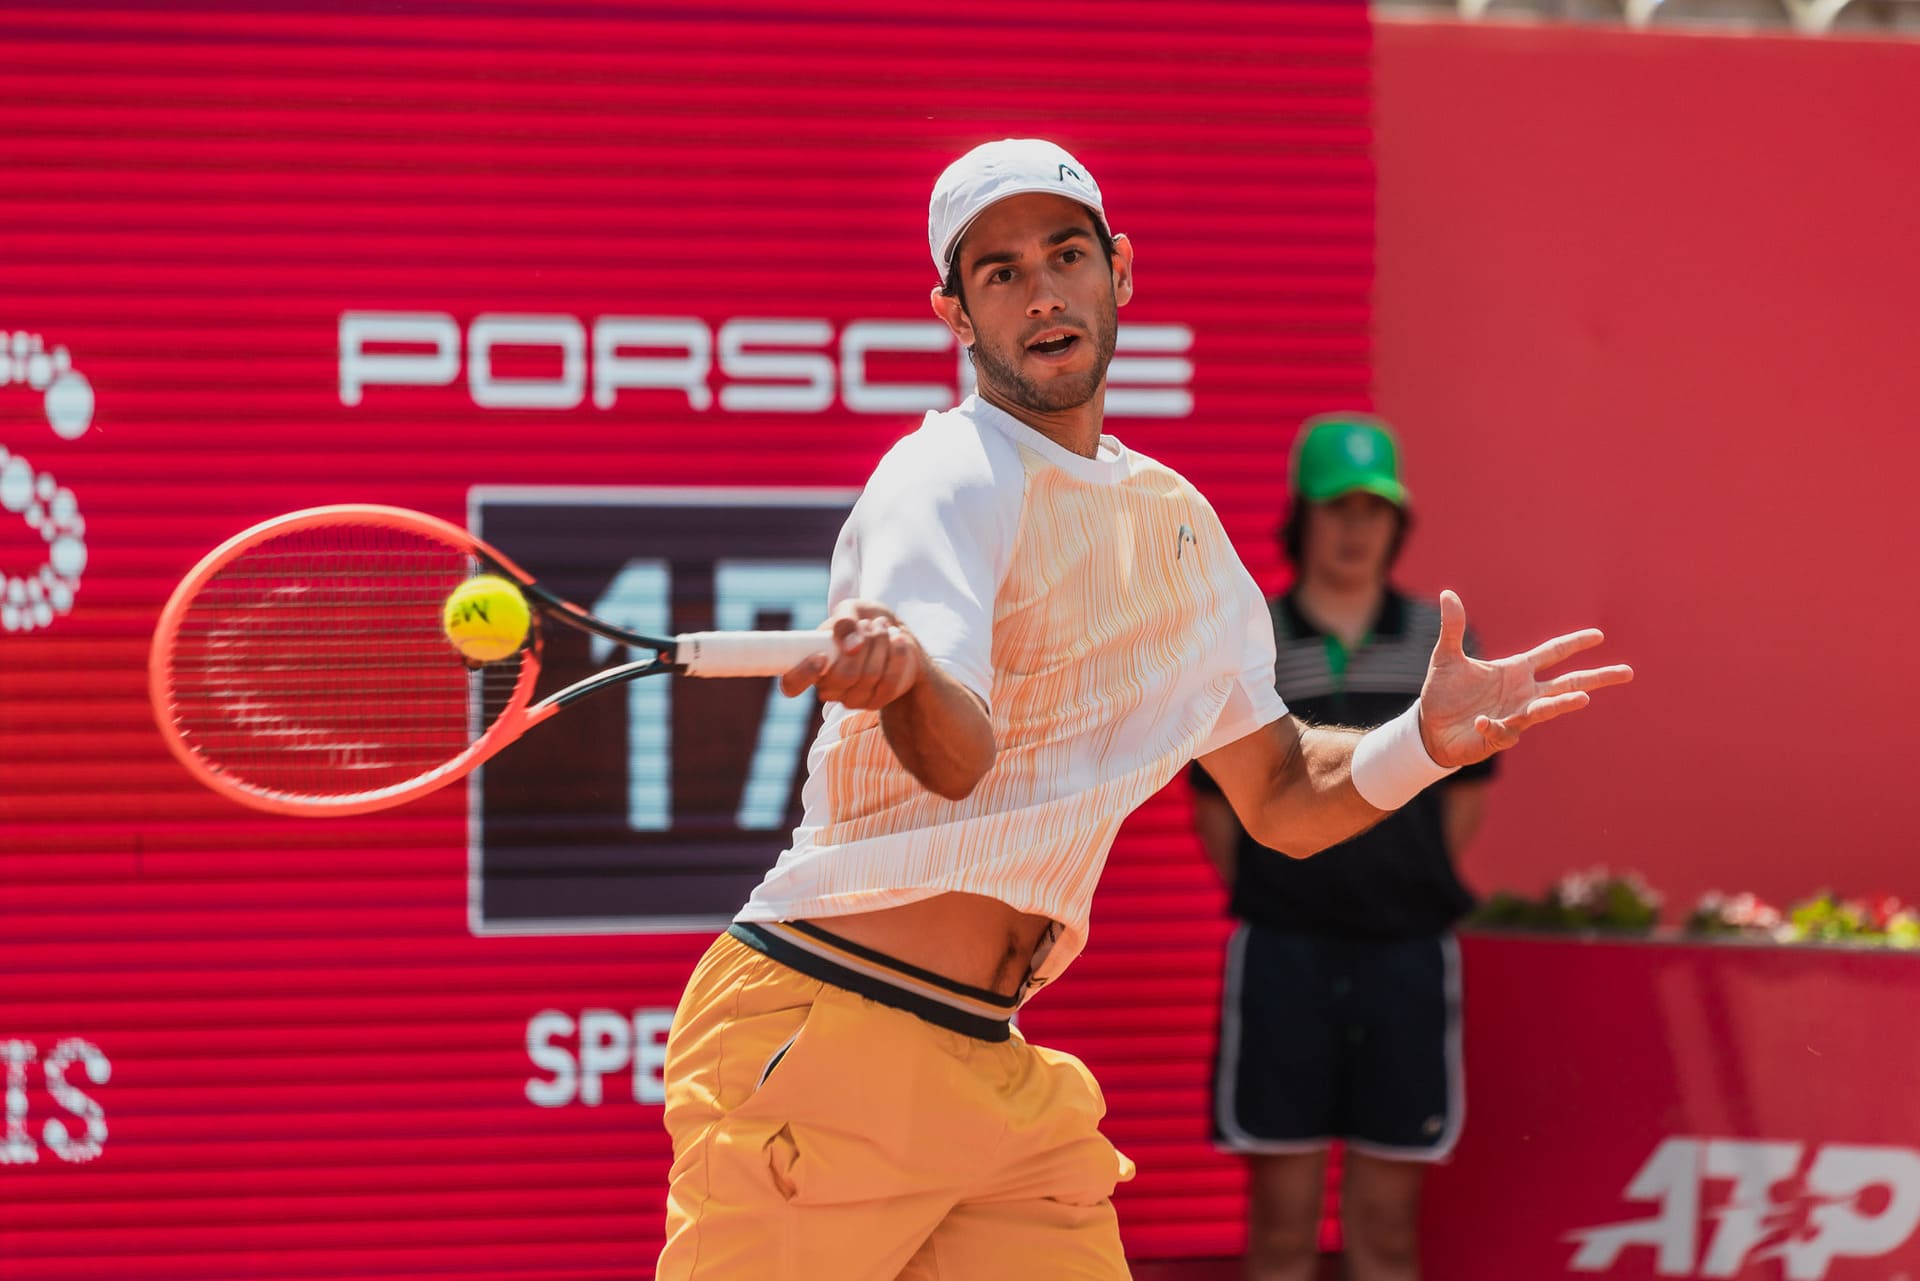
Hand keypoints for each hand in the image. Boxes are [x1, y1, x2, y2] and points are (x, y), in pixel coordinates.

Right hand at [779, 599, 923, 708]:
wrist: (892, 634)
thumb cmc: (862, 621)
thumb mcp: (851, 610)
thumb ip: (844, 621)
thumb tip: (851, 646)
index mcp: (809, 666)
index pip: (792, 684)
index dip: (803, 674)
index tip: (822, 656)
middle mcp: (827, 688)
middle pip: (843, 676)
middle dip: (863, 643)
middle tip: (870, 624)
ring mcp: (850, 699)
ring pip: (869, 677)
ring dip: (881, 644)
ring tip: (883, 626)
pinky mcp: (875, 702)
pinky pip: (888, 683)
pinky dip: (897, 656)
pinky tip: (898, 639)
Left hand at [1418, 590, 1633, 767]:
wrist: (1430, 727)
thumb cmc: (1444, 692)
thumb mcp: (1447, 657)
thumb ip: (1453, 627)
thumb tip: (1447, 594)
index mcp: (1516, 670)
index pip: (1552, 653)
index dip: (1574, 643)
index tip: (1598, 635)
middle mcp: (1523, 693)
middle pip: (1567, 683)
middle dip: (1597, 678)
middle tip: (1628, 672)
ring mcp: (1515, 716)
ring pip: (1546, 709)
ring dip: (1562, 704)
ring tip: (1582, 699)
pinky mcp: (1500, 735)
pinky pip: (1504, 730)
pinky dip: (1494, 726)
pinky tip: (1482, 721)